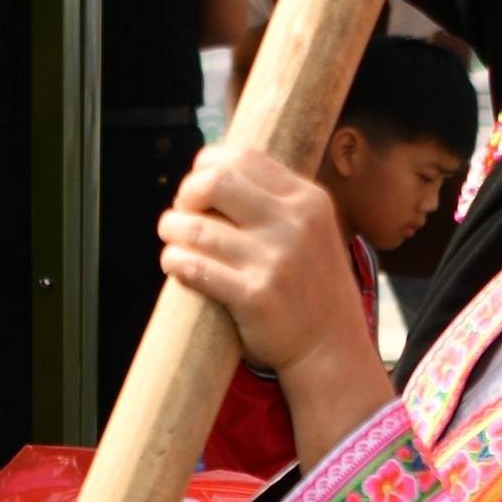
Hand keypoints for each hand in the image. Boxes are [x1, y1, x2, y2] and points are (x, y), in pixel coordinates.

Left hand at [160, 142, 381, 408]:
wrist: (331, 345)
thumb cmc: (310, 284)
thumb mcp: (311, 229)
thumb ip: (274, 201)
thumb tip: (213, 174)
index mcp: (307, 199)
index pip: (242, 157)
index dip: (206, 167)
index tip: (198, 190)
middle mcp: (294, 223)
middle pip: (215, 181)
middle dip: (186, 193)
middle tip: (182, 214)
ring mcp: (275, 259)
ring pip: (196, 227)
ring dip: (171, 231)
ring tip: (173, 241)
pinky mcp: (254, 295)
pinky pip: (194, 267)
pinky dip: (174, 261)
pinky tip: (174, 264)